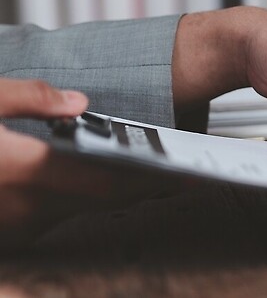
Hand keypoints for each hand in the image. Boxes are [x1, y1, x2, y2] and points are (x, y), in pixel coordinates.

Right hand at [0, 78, 172, 249]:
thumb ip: (29, 98)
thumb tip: (77, 102)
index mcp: (23, 171)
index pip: (108, 185)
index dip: (152, 180)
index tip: (186, 175)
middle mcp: (26, 208)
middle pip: (102, 197)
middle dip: (139, 180)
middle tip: (171, 162)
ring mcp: (19, 225)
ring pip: (79, 205)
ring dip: (103, 183)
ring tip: (134, 159)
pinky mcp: (13, 232)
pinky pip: (54, 212)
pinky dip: (74, 192)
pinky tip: (82, 170)